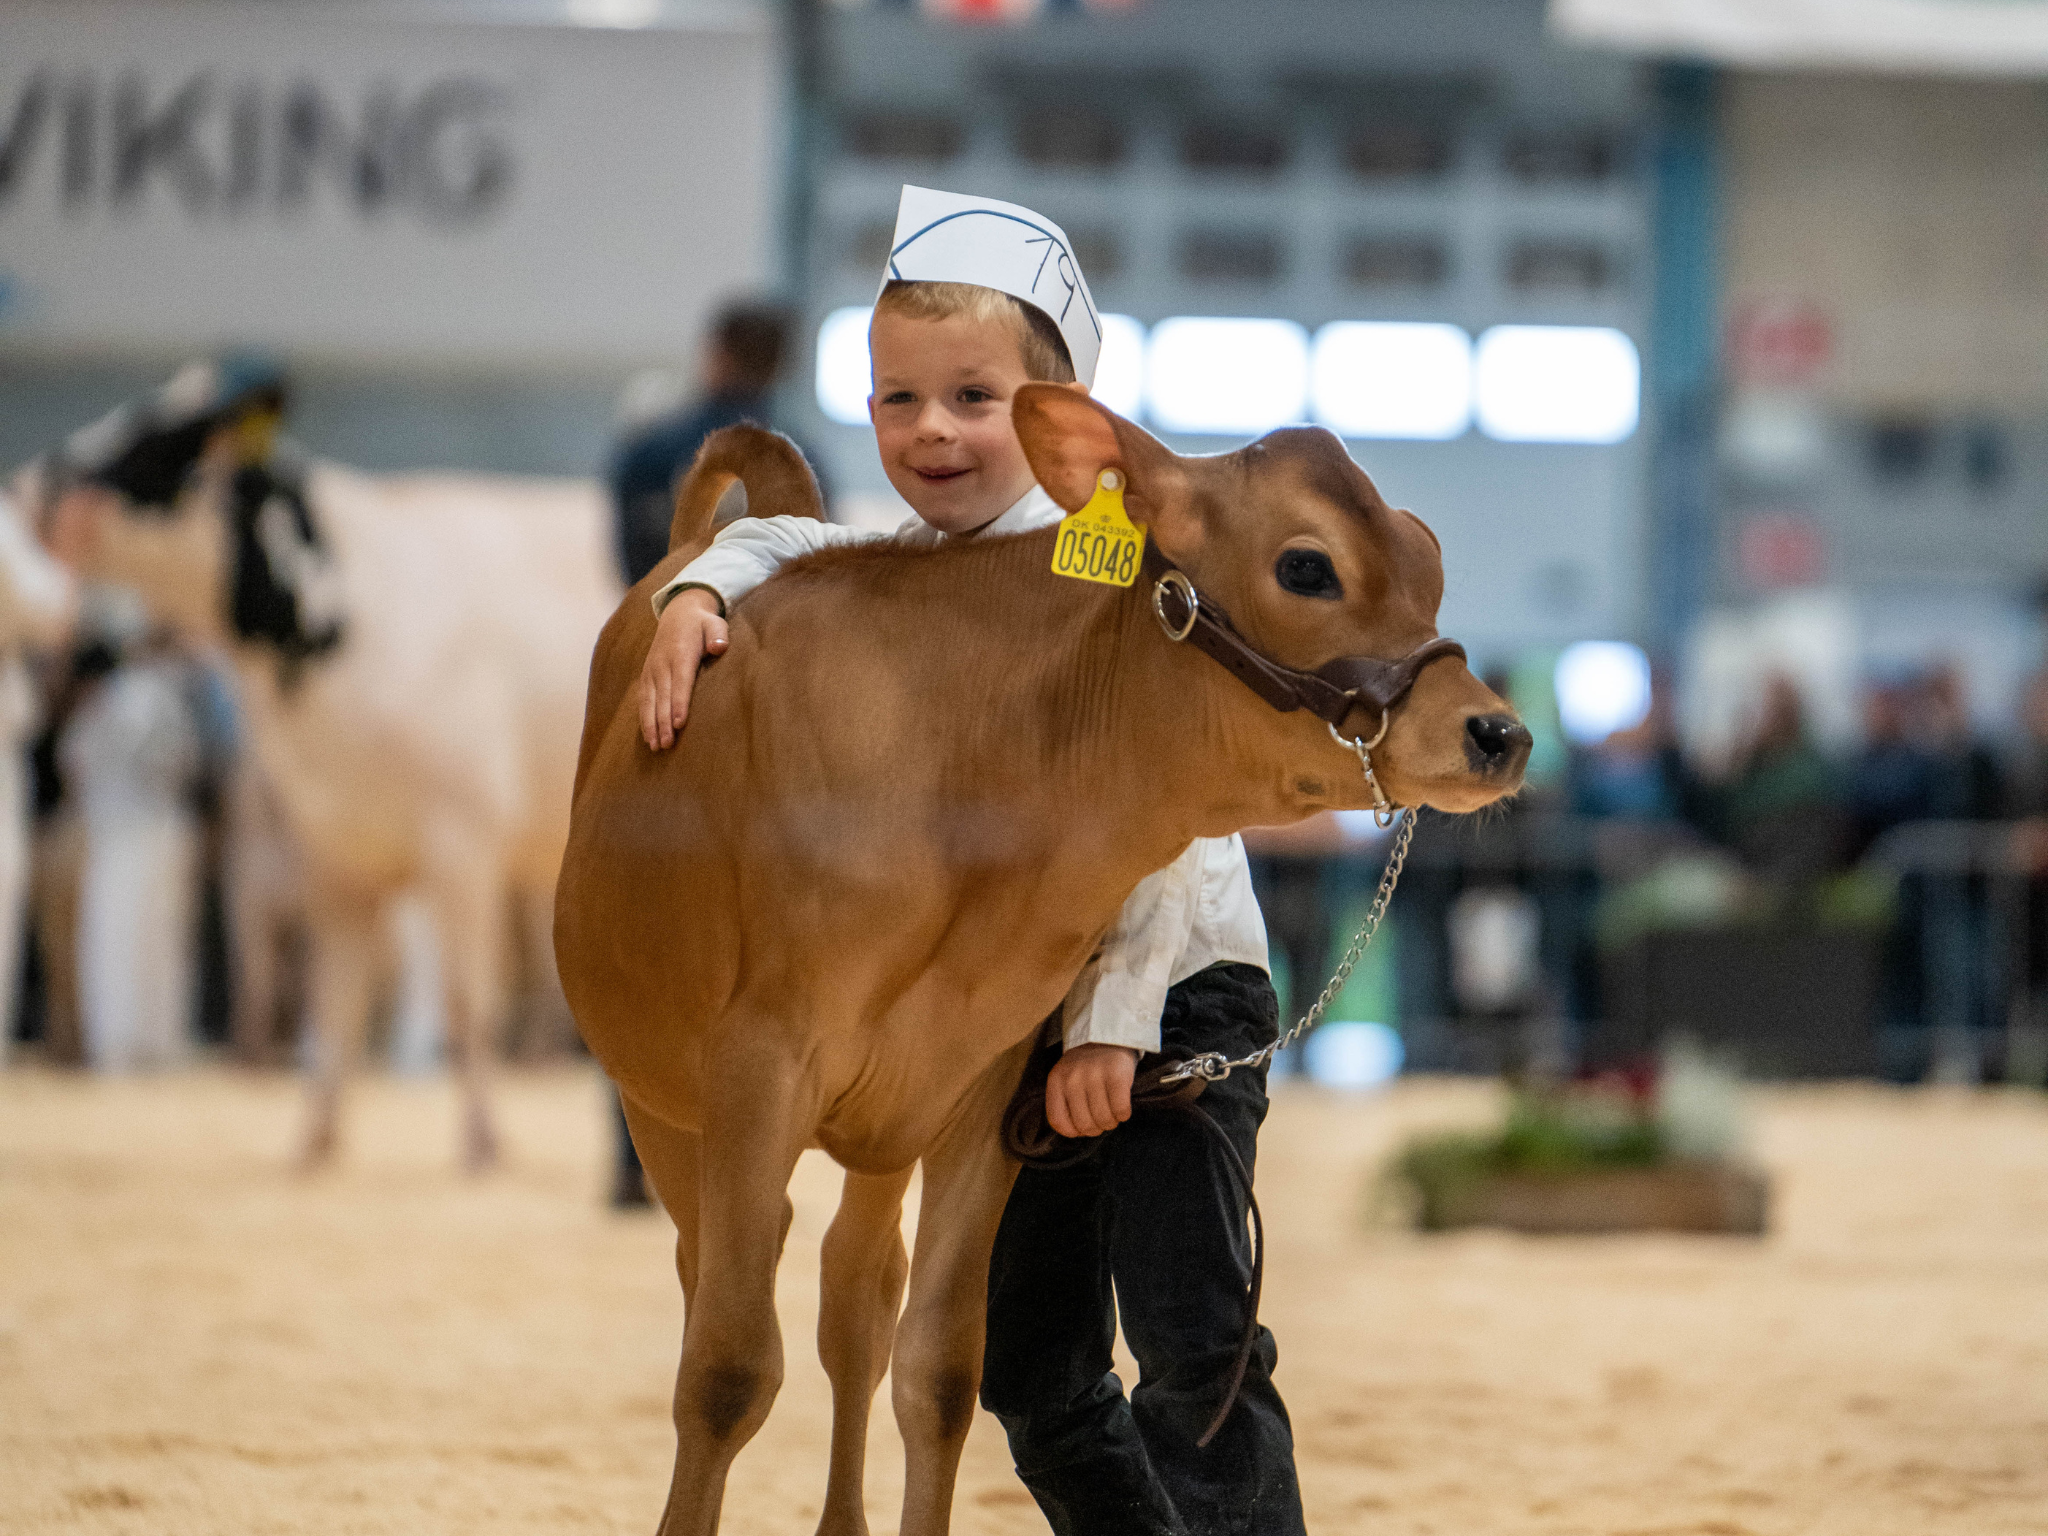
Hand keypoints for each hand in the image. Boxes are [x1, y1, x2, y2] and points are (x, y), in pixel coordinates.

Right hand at [638, 589, 727, 750]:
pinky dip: (644, 718)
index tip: (679, 723)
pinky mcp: (646, 675)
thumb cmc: (702, 624)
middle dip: (664, 722)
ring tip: (656, 747)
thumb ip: (718, 634)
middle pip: (663, 697)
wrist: (678, 613)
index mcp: (680, 653)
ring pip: (649, 701)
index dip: (679, 703)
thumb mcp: (715, 623)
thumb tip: (719, 647)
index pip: (680, 682)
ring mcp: (652, 670)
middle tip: (667, 744)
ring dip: (651, 724)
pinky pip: (643, 699)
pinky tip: (648, 737)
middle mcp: (662, 664)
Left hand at [1045, 1043, 1137, 1138]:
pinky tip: (1122, 1109)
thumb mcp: (1066, 1077)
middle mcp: (1073, 1080)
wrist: (1107, 1035)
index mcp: (1056, 1081)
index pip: (1058, 1121)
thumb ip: (1065, 1100)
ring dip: (1111, 1122)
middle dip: (1096, 1128)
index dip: (1072, 1132)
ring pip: (1103, 1120)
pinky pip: (1120, 1110)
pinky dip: (1123, 1115)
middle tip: (1102, 1119)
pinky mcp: (1117, 1076)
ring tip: (1113, 1114)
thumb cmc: (1087, 1063)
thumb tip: (1077, 1131)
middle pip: (1084, 1125)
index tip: (1082, 1128)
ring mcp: (1094, 1077)